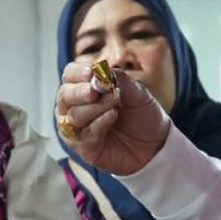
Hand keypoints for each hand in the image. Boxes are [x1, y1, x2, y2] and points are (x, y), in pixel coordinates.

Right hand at [54, 60, 169, 174]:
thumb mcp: (137, 92)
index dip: (77, 72)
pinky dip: (99, 123)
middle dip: (79, 92)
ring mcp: (78, 129)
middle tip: (95, 91)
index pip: (70, 75)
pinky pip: (85, 135)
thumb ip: (119, 79)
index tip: (91, 72)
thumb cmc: (142, 116)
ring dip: (95, 107)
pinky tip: (112, 115)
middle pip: (64, 96)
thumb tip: (100, 71)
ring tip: (115, 101)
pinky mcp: (85, 148)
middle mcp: (76, 107)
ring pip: (73, 116)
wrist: (156, 143)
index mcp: (85, 88)